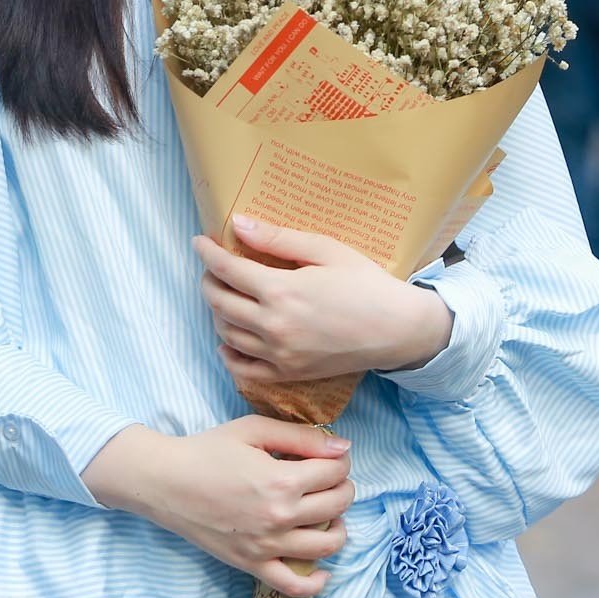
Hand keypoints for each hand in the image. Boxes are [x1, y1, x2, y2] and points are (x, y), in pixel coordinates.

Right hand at [86, 418, 354, 596]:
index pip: (335, 472)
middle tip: (328, 479)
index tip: (329, 457)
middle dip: (342, 487)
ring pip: (327, 544)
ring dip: (338, 527)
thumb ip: (300, 436)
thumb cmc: (206, 450)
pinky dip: (316, 582)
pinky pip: (295, 585)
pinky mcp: (253, 564)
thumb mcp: (252, 430)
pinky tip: (322, 569)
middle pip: (337, 504)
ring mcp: (268, 545)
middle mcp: (280, 516)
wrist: (164, 481)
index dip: (339, 460)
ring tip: (328, 514)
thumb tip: (343, 448)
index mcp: (282, 480)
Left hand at [194, 217, 453, 384]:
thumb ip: (277, 239)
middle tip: (212, 267)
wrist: (399, 330)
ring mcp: (280, 354)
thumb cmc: (366, 283)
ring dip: (217, 311)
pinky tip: (229, 338)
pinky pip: (244, 369)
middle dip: (208, 280)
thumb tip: (238, 223)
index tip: (199, 241)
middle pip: (218, 301)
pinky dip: (229, 353)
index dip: (207, 253)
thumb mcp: (325, 250)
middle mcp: (274, 326)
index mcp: (281, 291)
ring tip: (224, 294)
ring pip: (226, 333)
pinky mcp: (289, 374)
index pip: (226, 269)